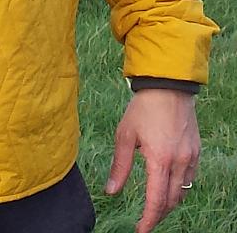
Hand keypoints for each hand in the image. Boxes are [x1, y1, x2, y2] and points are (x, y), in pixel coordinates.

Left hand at [105, 89, 199, 232]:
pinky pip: (189, 177)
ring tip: (155, 204)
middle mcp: (179, 162)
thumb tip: (111, 191)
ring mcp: (190, 157)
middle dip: (158, 214)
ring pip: (182, 191)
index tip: (140, 230)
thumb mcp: (125, 135)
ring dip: (169, 202)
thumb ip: (120, 165)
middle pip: (171, 201)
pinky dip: (179, 186)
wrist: (168, 87)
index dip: (148, 219)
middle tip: (145, 220)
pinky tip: (168, 184)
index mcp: (159, 160)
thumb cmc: (143, 109)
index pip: (156, 201)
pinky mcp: (196, 151)